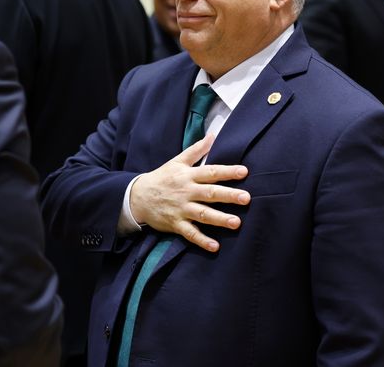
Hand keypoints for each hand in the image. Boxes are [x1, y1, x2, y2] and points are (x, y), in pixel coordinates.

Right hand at [130, 134, 249, 252]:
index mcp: (187, 176)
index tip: (244, 171)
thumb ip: (196, 150)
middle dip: (228, 195)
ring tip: (236, 223)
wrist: (137, 196)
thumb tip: (213, 135)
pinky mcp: (175, 224)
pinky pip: (190, 233)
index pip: (210, 172)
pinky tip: (214, 246)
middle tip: (246, 198)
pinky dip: (201, 240)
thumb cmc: (161, 178)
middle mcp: (186, 192)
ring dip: (219, 219)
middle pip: (210, 193)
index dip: (227, 171)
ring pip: (202, 214)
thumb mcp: (177, 161)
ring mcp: (180, 209)